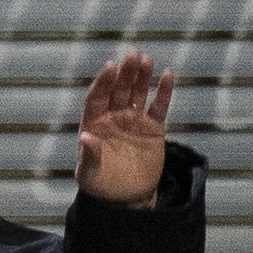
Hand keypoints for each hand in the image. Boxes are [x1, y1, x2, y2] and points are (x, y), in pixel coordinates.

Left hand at [75, 48, 173, 205]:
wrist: (127, 197)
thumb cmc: (101, 185)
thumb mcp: (89, 174)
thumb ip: (88, 156)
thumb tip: (85, 137)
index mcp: (94, 123)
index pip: (98, 97)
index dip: (103, 82)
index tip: (111, 67)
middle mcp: (113, 116)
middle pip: (118, 89)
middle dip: (125, 72)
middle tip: (132, 54)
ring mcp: (133, 120)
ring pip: (138, 92)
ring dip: (142, 76)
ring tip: (147, 60)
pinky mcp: (153, 128)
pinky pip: (159, 106)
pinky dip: (163, 92)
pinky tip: (167, 76)